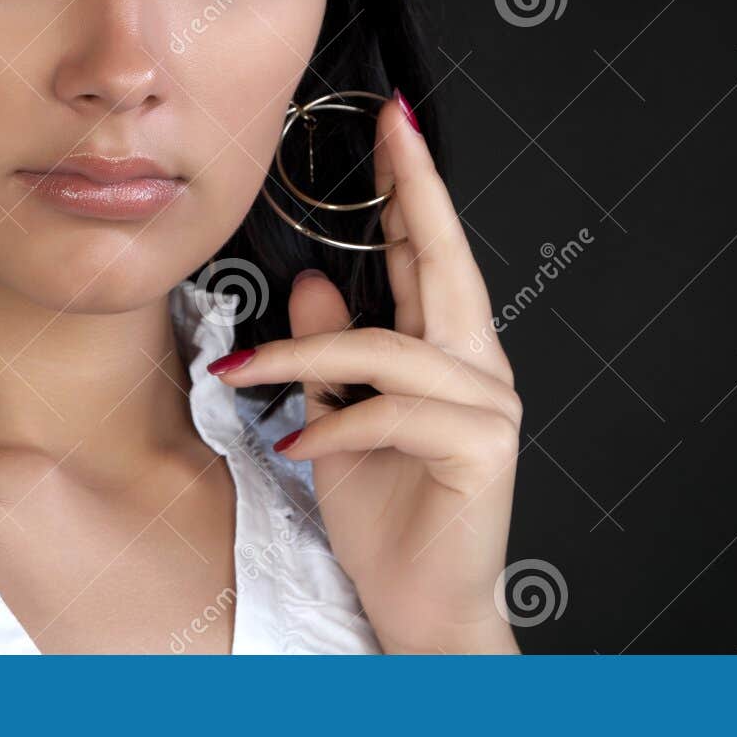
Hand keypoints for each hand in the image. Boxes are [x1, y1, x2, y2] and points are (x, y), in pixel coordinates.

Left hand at [208, 89, 520, 653]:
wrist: (420, 607)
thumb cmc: (389, 523)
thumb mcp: (338, 422)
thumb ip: (331, 355)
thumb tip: (312, 284)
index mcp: (448, 356)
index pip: (429, 257)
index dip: (411, 191)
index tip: (393, 129)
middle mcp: (478, 369)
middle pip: (445, 263)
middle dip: (414, 190)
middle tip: (390, 130)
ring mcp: (489, 406)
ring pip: (391, 347)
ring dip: (309, 353)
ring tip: (247, 370)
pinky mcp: (483, 446)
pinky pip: (393, 411)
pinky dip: (337, 425)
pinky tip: (301, 445)